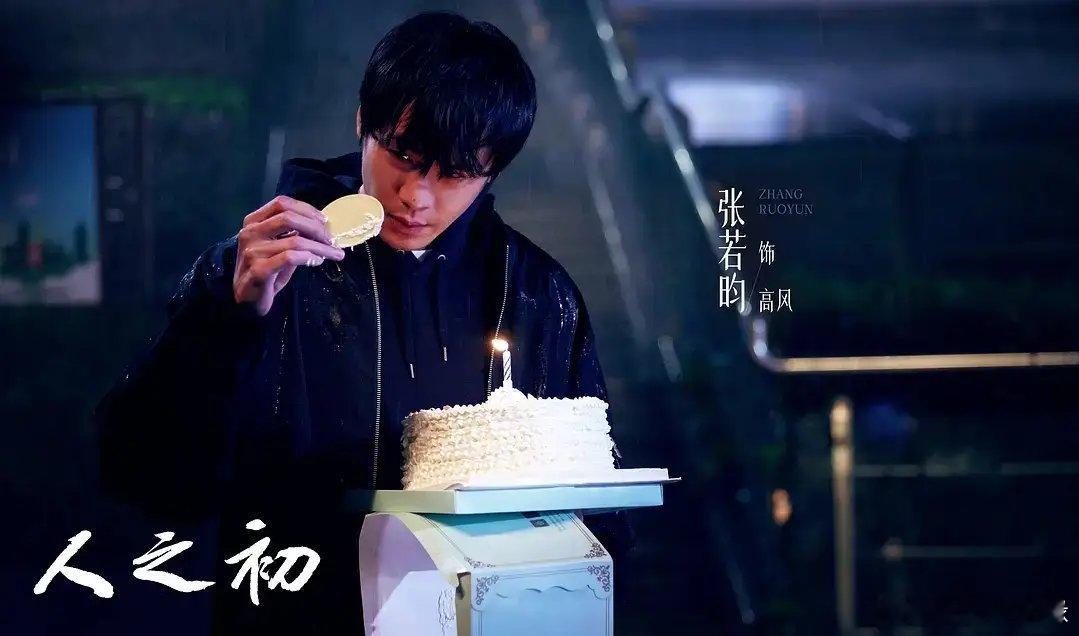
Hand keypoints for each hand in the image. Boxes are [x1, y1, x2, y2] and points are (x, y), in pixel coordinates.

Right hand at [233, 195, 345, 315]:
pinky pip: (289, 258)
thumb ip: (292, 234)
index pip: (281, 203)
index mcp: (253, 222)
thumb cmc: (266, 271)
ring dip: (320, 247)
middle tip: (332, 240)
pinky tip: (317, 261)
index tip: (324, 221)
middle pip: (288, 218)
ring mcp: (252, 251)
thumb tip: (322, 227)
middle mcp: (250, 233)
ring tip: (334, 253)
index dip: (306, 209)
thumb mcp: (277, 247)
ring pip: (294, 241)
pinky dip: (308, 258)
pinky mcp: (258, 270)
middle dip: (316, 228)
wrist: (248, 300)